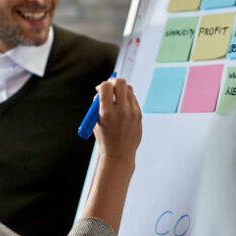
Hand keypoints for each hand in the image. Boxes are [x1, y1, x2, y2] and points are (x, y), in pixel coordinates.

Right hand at [80, 78, 140, 232]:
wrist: (119, 154)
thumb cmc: (105, 138)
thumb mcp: (96, 121)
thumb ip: (98, 105)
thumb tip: (101, 90)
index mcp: (107, 112)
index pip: (106, 87)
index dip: (102, 85)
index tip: (99, 89)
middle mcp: (121, 110)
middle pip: (121, 83)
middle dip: (114, 81)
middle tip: (110, 85)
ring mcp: (132, 113)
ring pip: (129, 90)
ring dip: (121, 90)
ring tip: (116, 100)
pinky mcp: (139, 115)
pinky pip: (134, 100)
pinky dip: (127, 100)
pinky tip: (122, 109)